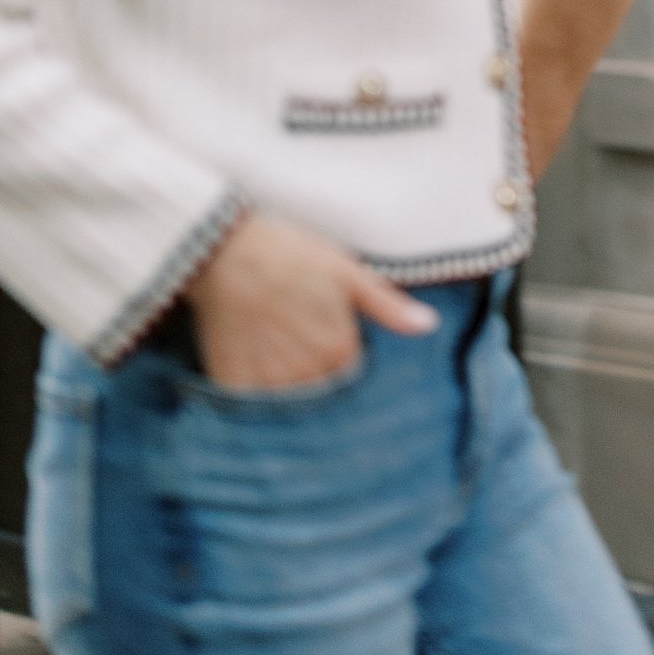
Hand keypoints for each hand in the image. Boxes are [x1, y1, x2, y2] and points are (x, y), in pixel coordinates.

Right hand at [184, 212, 435, 390]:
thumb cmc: (291, 252)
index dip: (342, 353)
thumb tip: (428, 326)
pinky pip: (251, 407)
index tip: (325, 332)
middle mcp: (306, 375)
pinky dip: (254, 394)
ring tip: (273, 344)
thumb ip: (387, 305)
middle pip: (321, 392)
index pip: (352, 374)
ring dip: (287, 384)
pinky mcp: (233, 384)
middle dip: (316, 373)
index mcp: (339, 350)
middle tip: (296, 336)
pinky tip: (252, 358)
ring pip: (288, 403)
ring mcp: (267, 384)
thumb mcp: (346, 270)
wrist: (224, 247)